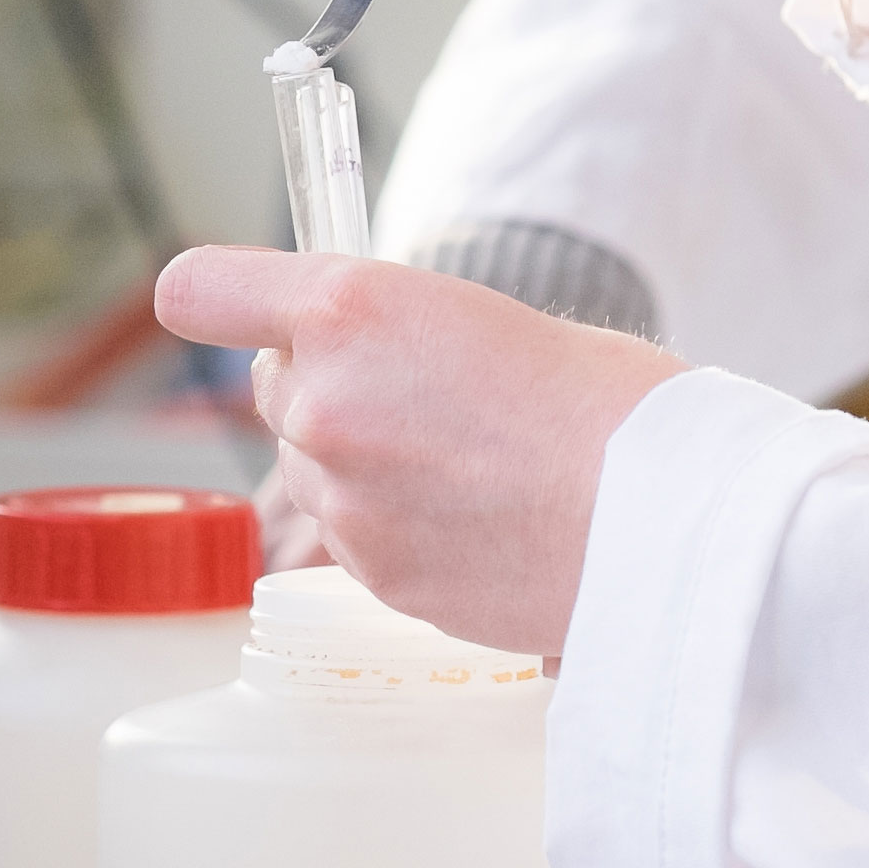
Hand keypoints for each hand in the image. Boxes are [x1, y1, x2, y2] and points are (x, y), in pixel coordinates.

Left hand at [157, 248, 680, 658]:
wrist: (665, 516)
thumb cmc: (604, 399)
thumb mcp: (479, 316)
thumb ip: (387, 332)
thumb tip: (344, 359)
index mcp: (352, 308)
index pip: (202, 291)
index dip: (221, 297)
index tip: (245, 306)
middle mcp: (326, 402)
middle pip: (275, 385)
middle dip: (328, 383)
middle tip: (425, 389)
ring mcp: (344, 499)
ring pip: (310, 467)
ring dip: (360, 459)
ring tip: (467, 460)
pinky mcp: (374, 576)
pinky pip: (353, 535)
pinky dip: (394, 522)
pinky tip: (474, 513)